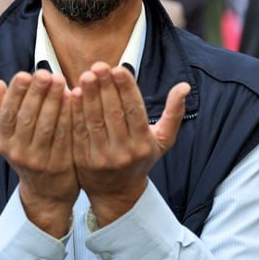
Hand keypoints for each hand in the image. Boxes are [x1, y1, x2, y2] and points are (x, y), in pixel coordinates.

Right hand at [0, 70, 77, 236]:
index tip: (25, 74)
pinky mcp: (59, 165)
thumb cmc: (26, 151)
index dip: (16, 93)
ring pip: (46, 126)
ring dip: (54, 101)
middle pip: (27, 117)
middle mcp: (17, 151)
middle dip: (37, 92)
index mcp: (3, 140)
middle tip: (46, 73)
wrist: (45, 190)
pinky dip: (68, 116)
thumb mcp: (6, 134)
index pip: (7, 113)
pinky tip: (74, 99)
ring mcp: (38, 160)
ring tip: (61, 80)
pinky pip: (64, 136)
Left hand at [70, 62, 189, 226]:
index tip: (119, 68)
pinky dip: (76, 111)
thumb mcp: (162, 140)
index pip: (135, 111)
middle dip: (106, 87)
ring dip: (90, 96)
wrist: (117, 194)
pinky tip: (74, 93)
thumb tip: (184, 86)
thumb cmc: (141, 159)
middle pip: (114, 113)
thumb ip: (174, 112)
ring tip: (87, 75)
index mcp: (144, 144)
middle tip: (99, 66)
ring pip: (95, 120)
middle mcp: (124, 152)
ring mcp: (103, 157)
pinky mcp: (83, 160)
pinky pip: (78, 131)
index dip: (126, 89)